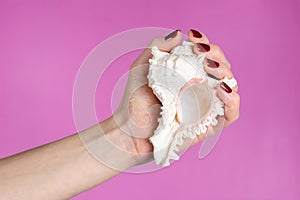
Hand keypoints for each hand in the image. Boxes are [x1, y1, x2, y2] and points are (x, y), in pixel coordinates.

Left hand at [109, 29, 239, 164]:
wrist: (129, 131)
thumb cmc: (133, 101)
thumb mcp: (141, 68)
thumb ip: (156, 47)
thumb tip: (179, 34)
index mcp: (187, 74)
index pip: (205, 55)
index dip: (205, 43)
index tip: (194, 38)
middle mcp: (199, 88)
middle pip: (221, 67)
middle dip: (216, 55)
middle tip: (202, 54)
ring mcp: (205, 106)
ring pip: (230, 86)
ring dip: (226, 72)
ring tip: (210, 67)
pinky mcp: (208, 126)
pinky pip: (231, 113)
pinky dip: (233, 100)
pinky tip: (223, 89)